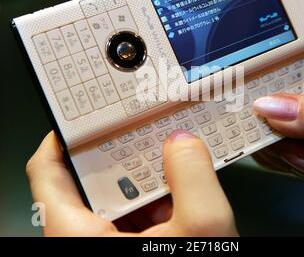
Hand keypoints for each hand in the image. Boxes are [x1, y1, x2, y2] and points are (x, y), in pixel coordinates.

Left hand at [26, 130, 237, 236]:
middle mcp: (82, 241)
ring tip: (167, 159)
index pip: (47, 171)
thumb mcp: (201, 230)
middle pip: (87, 181)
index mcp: (77, 237)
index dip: (62, 137)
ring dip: (143, 180)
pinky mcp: (126, 251)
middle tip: (142, 131)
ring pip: (114, 200)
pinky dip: (153, 204)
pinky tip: (179, 196)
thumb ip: (194, 176)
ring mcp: (103, 247)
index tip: (86, 115)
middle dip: (119, 154)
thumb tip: (184, 142)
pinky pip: (131, 220)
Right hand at [252, 13, 303, 225]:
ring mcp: (298, 110)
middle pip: (272, 70)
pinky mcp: (288, 133)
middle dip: (260, 94)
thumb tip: (270, 105)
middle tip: (260, 114)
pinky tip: (295, 161)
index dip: (281, 25)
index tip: (249, 32)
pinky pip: (262, 134)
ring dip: (268, 133)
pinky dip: (269, 152)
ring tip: (298, 152)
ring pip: (262, 107)